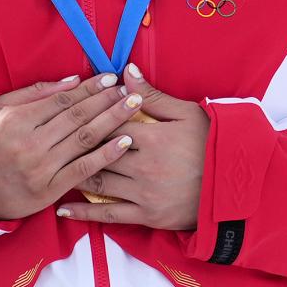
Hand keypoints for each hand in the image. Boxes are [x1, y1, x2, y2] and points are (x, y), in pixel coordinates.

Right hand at [0, 73, 141, 220]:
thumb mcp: (1, 109)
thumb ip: (36, 93)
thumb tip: (72, 80)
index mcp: (18, 120)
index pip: (63, 100)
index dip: (89, 87)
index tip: (110, 76)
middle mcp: (31, 143)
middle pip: (78, 117)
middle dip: (107, 101)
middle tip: (129, 89)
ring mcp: (41, 168)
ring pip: (84, 140)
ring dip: (112, 121)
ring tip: (133, 107)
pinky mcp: (49, 191)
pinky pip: (83, 170)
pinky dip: (106, 155)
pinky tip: (124, 142)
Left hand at [57, 63, 210, 230]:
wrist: (234, 187)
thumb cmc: (210, 142)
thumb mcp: (185, 113)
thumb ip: (152, 94)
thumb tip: (126, 70)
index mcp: (153, 138)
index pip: (111, 125)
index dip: (90, 118)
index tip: (71, 113)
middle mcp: (144, 166)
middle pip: (100, 153)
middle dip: (76, 146)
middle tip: (52, 140)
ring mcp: (144, 193)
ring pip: (100, 182)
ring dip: (74, 174)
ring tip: (52, 167)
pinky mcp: (147, 216)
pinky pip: (110, 215)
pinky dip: (84, 213)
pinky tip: (63, 208)